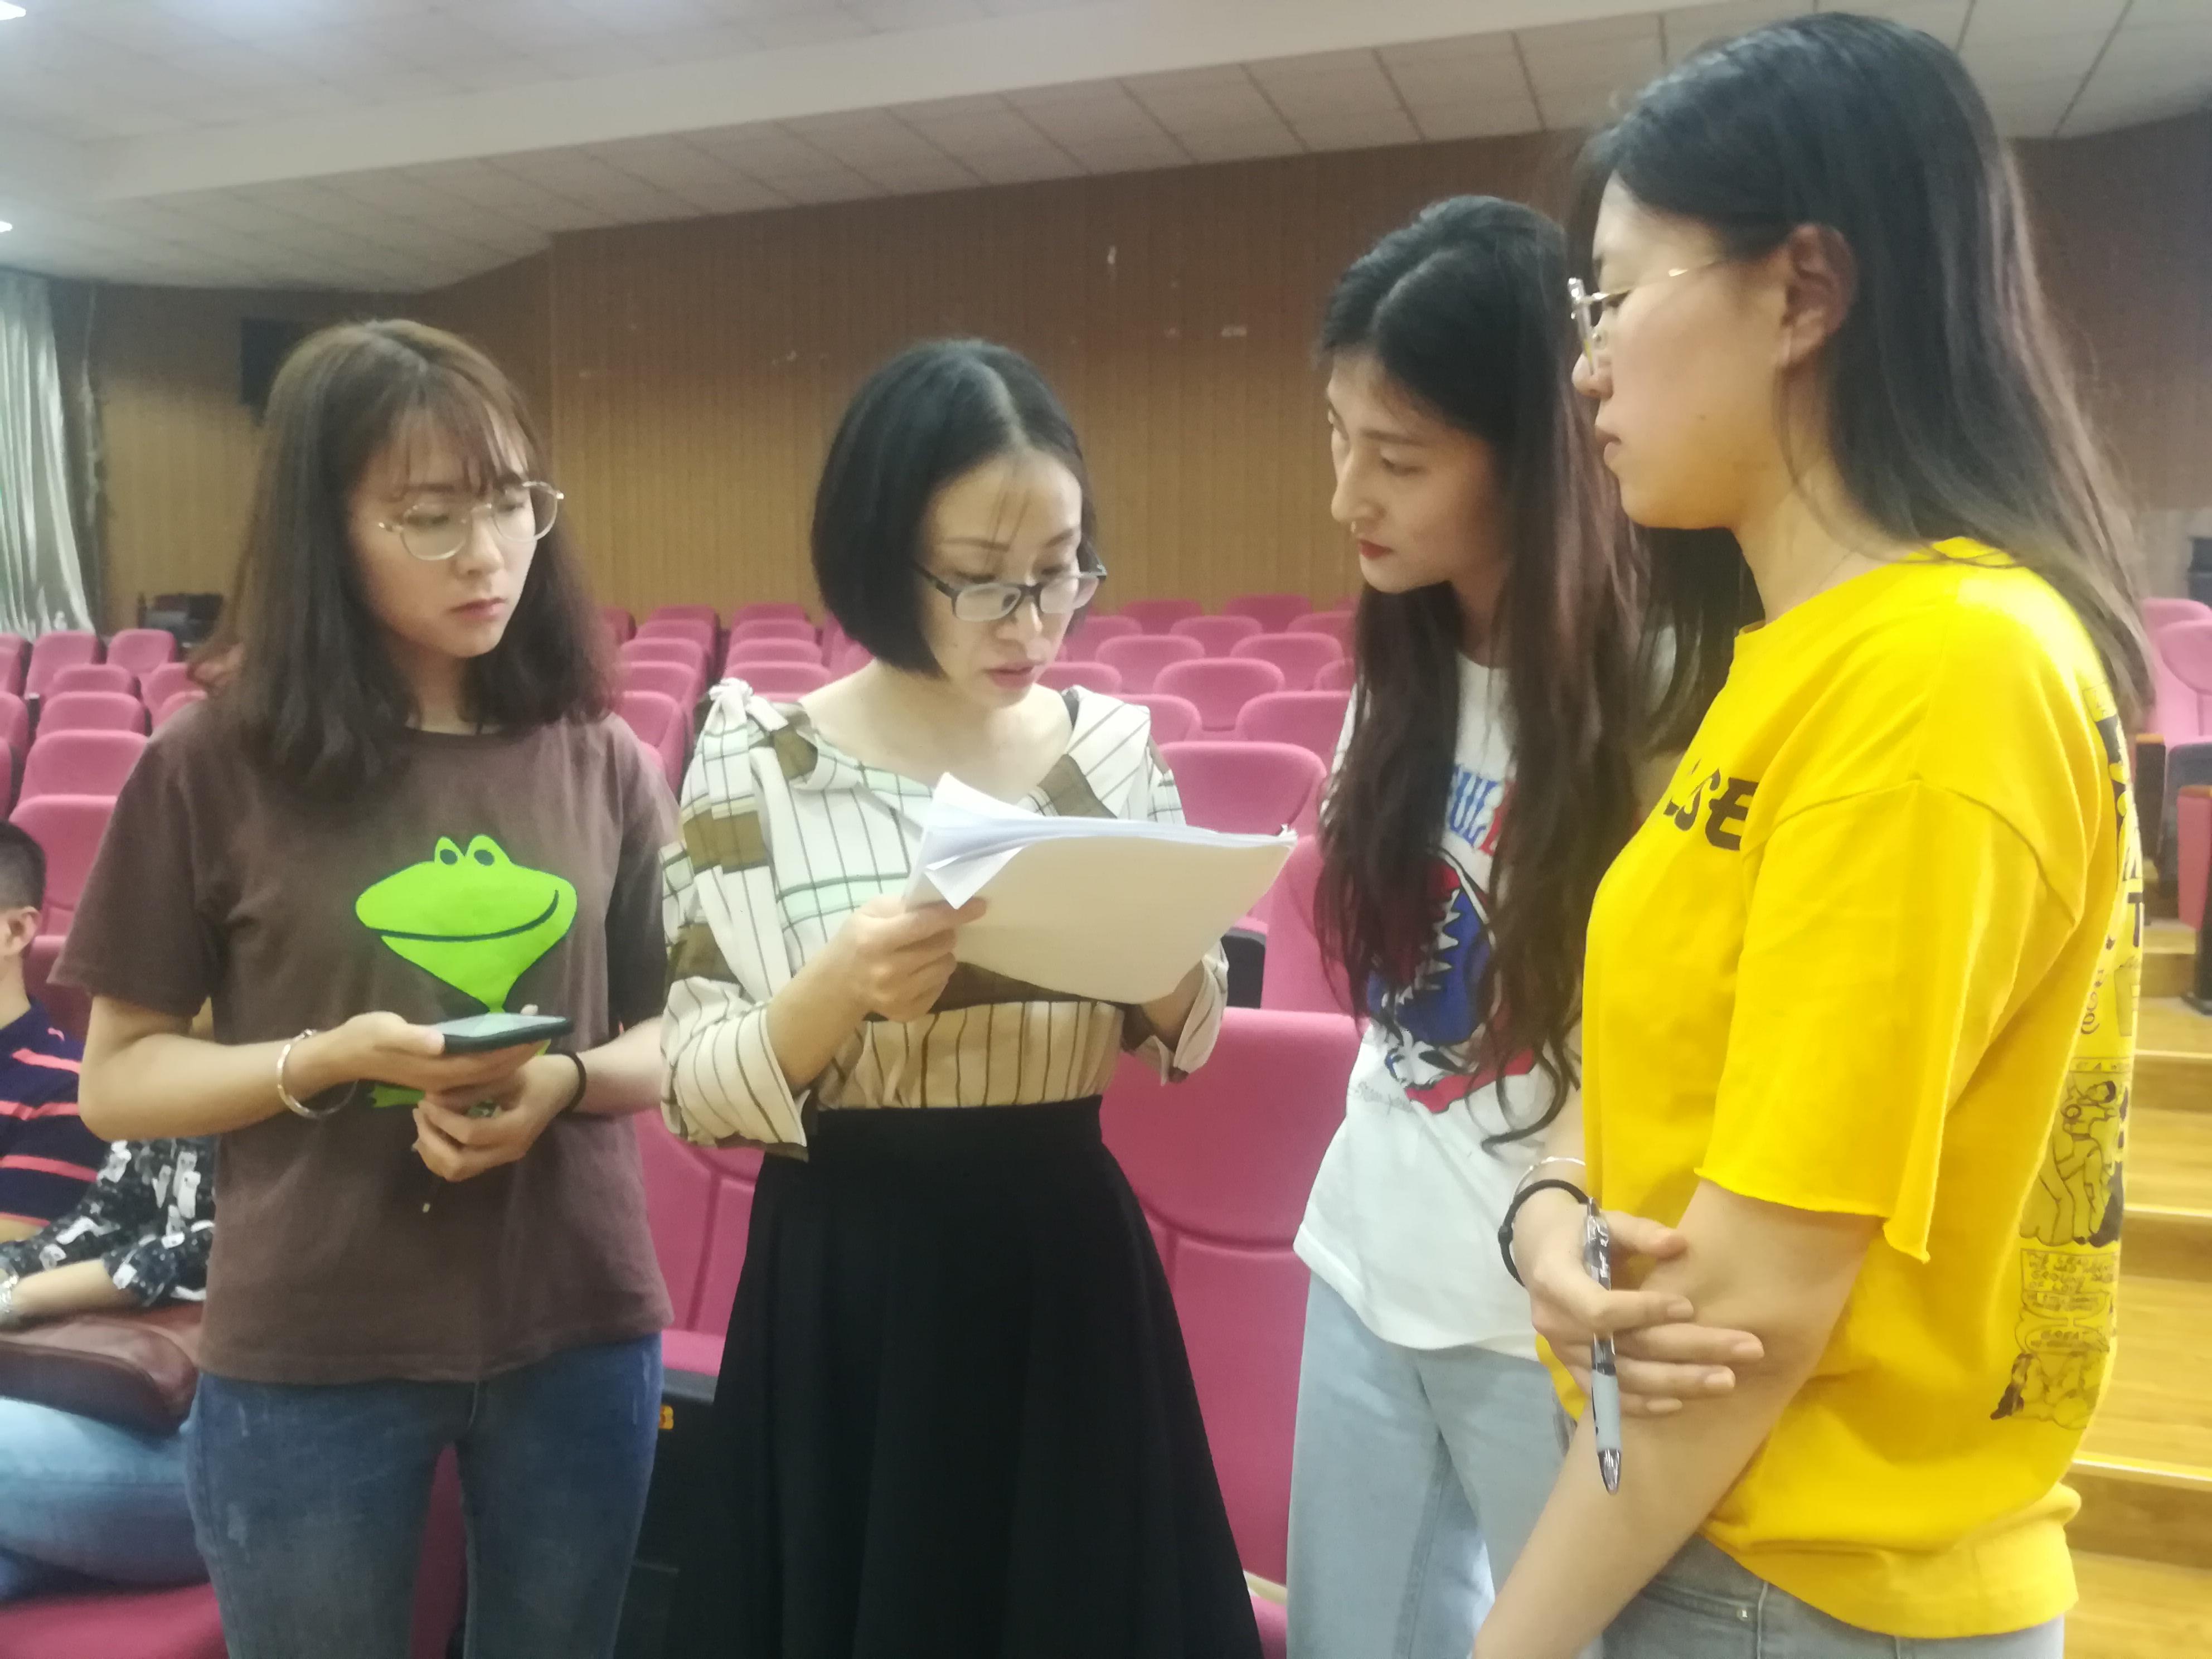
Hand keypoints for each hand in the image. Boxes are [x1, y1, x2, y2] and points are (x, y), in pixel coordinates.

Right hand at [295, 1012, 544, 1101]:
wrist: (341, 1056)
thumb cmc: (364, 1038)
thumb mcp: (385, 1033)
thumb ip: (412, 1039)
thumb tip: (439, 1042)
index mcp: (438, 1068)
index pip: (487, 1060)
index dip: (514, 1047)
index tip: (537, 1031)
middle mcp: (446, 1078)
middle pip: (493, 1068)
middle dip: (520, 1050)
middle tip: (545, 1029)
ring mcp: (442, 1079)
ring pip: (486, 1070)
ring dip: (510, 1053)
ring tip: (532, 1033)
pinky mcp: (438, 1074)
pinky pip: (475, 1068)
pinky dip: (493, 1054)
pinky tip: (504, 1041)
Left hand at [412, 1053, 572, 1182]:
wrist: (561, 1086)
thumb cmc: (536, 1074)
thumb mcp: (505, 1074)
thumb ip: (470, 1090)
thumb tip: (431, 1099)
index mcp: (517, 1128)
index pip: (470, 1134)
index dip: (443, 1119)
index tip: (427, 1099)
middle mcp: (509, 1151)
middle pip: (459, 1164)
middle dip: (432, 1140)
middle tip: (421, 1113)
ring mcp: (503, 1158)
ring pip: (455, 1171)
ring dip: (432, 1150)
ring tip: (423, 1121)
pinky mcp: (495, 1158)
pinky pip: (460, 1168)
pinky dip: (440, 1155)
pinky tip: (433, 1133)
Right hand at [822, 897, 985, 1023]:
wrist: (838, 984)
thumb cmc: (856, 940)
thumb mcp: (869, 913)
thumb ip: (903, 905)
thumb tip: (942, 902)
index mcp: (874, 940)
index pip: (923, 924)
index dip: (953, 914)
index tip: (979, 906)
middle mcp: (887, 971)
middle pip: (940, 947)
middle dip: (945, 934)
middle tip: (935, 932)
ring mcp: (897, 996)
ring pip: (946, 968)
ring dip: (942, 956)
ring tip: (925, 952)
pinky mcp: (906, 1013)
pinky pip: (940, 989)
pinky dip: (936, 977)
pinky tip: (919, 971)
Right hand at [1515, 1187, 1763, 1414]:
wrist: (1539, 1252)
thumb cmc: (1578, 1231)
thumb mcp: (1605, 1221)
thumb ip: (1639, 1232)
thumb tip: (1679, 1244)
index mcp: (1555, 1281)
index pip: (1600, 1309)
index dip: (1644, 1311)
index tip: (1690, 1306)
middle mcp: (1556, 1324)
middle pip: (1625, 1349)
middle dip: (1687, 1350)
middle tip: (1746, 1349)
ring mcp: (1563, 1352)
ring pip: (1622, 1378)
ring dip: (1677, 1383)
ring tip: (1728, 1380)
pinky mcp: (1573, 1369)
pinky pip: (1609, 1396)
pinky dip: (1643, 1404)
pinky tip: (1681, 1404)